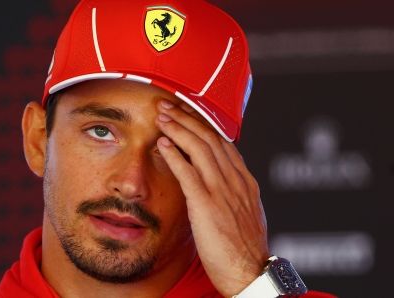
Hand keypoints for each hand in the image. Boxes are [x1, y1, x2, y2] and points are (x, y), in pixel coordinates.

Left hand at [155, 99, 268, 296]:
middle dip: (187, 118)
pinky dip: (175, 155)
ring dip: (178, 129)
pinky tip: (163, 144)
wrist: (249, 273)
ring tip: (162, 117)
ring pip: (199, 149)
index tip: (188, 113)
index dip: (204, 125)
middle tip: (169, 106)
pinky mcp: (207, 205)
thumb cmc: (245, 248)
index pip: (224, 143)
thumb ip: (233, 193)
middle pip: (210, 139)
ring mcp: (222, 192)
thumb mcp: (245, 214)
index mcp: (245, 182)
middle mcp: (235, 181)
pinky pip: (188, 173)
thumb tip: (220, 181)